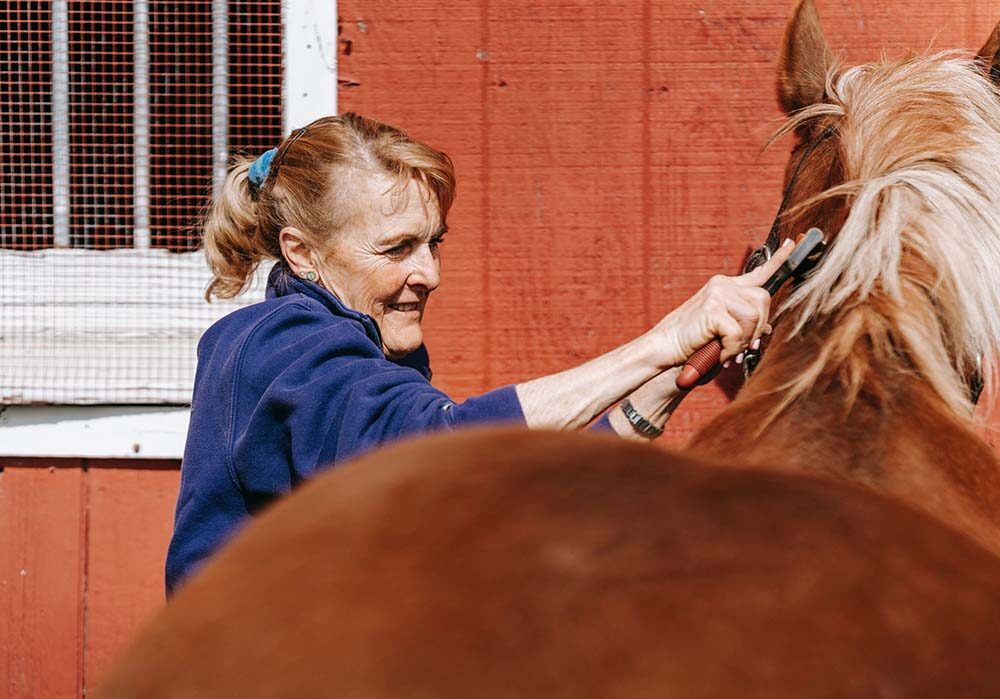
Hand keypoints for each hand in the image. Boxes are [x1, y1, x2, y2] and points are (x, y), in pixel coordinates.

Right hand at [654, 239, 796, 366]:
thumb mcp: (724, 331)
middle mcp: (723, 284)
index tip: (792, 242)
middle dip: (757, 328)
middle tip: (741, 347)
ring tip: (726, 351)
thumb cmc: (694, 342)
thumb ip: (746, 325)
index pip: (759, 272)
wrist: (666, 349)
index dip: (778, 259)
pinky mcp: (713, 307)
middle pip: (763, 300)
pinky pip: (738, 332)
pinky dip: (732, 349)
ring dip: (743, 341)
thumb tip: (766, 329)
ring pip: (754, 317)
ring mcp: (718, 293)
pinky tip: (720, 354)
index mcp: (727, 287)